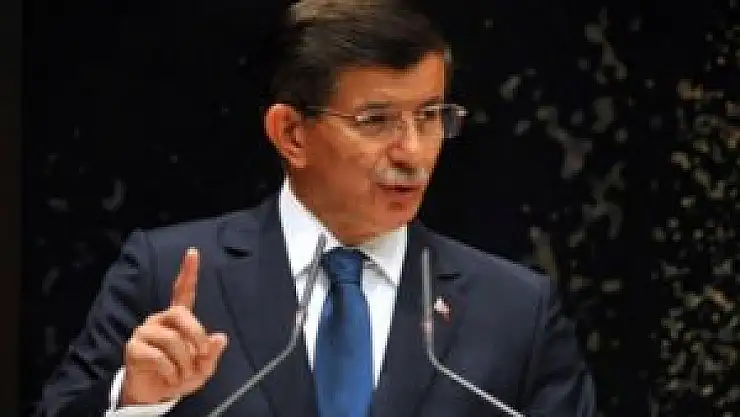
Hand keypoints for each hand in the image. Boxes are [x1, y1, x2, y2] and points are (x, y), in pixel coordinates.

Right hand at [120, 248, 227, 404]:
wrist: (156, 396)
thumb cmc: (180, 376)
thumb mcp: (203, 368)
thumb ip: (212, 354)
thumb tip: (220, 338)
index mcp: (178, 319)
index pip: (183, 291)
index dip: (188, 272)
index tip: (193, 252)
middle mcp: (160, 320)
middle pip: (180, 314)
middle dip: (196, 335)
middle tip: (201, 354)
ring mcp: (145, 332)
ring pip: (172, 341)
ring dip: (184, 363)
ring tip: (181, 374)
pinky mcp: (134, 348)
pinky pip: (159, 357)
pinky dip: (171, 372)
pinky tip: (169, 377)